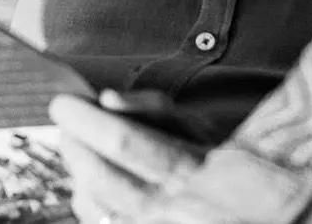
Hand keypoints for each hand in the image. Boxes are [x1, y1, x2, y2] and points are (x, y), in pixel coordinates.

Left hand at [50, 90, 208, 223]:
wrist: (249, 213)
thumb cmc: (223, 159)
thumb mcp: (201, 123)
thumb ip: (155, 108)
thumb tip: (106, 99)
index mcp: (190, 168)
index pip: (124, 141)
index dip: (86, 121)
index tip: (62, 102)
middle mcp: (173, 208)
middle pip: (102, 179)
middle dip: (74, 145)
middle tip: (65, 122)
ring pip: (96, 209)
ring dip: (78, 175)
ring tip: (78, 149)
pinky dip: (88, 203)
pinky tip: (90, 184)